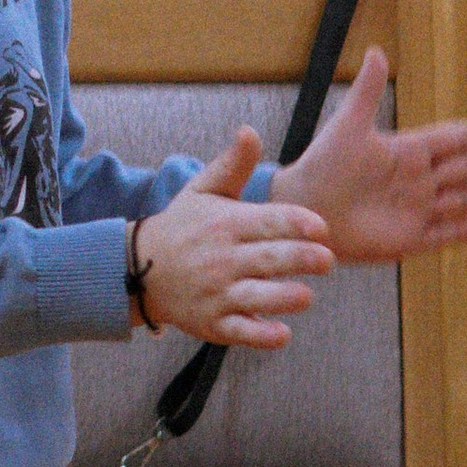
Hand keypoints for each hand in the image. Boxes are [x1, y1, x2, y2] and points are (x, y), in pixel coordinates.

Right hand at [136, 128, 333, 351]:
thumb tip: (250, 131)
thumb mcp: (203, 190)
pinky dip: (260, 335)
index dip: (295, 223)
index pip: (266, 221)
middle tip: (327, 260)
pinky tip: (282, 333)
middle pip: (267, 259)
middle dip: (299, 259)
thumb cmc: (183, 226)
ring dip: (283, 298)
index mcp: (224, 224)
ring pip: (255, 297)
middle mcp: (220, 259)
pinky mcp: (213, 324)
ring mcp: (216, 293)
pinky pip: (239, 332)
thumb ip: (233, 164)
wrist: (139, 269)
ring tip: (306, 295)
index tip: (320, 227)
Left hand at [273, 52, 466, 262]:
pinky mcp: (406, 240)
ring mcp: (412, 210)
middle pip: (461, 169)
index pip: (448, 140)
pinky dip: (461, 231)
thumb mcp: (348, 124)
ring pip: (458, 200)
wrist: (302, 208)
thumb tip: (377, 51)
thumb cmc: (322, 164)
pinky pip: (441, 234)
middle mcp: (414, 180)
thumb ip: (368, 91)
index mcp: (404, 151)